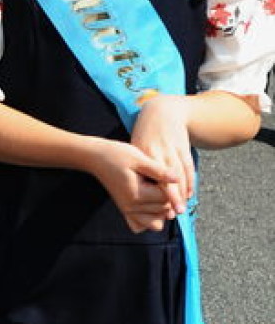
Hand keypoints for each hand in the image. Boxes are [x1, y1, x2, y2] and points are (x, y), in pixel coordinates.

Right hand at [82, 137, 181, 232]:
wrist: (95, 157)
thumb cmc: (117, 154)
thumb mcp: (139, 158)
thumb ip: (159, 171)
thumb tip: (178, 179)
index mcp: (137, 194)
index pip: (166, 199)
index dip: (170, 187)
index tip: (162, 173)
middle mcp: (131, 206)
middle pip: (163, 210)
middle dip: (167, 197)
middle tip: (157, 179)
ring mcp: (127, 210)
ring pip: (156, 221)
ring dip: (161, 210)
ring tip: (156, 192)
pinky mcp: (125, 209)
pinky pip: (141, 225)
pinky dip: (149, 219)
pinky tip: (150, 206)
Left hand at [131, 94, 196, 213]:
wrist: (163, 111)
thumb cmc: (145, 134)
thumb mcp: (136, 147)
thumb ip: (137, 167)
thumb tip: (133, 191)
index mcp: (144, 152)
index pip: (152, 176)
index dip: (157, 193)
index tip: (159, 208)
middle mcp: (160, 150)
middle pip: (169, 177)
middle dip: (173, 196)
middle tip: (175, 212)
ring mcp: (173, 148)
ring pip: (181, 173)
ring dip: (183, 192)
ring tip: (182, 207)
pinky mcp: (184, 147)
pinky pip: (188, 167)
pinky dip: (190, 181)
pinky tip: (189, 194)